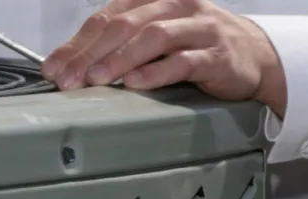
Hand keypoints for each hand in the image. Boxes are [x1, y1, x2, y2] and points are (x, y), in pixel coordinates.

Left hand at [41, 0, 285, 115]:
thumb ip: (120, 45)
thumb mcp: (156, 36)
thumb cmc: (197, 45)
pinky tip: (137, 83)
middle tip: (69, 78)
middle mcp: (176, 6)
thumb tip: (72, 67)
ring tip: (97, 79)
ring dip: (121, 59)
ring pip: (153, 37)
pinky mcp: (217, 55)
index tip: (55, 67)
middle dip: (91, 53)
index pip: (107, 15)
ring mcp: (198, 28)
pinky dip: (157, 73)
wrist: (253, 55)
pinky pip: (184, 61)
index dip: (77, 42)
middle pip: (125, 24)